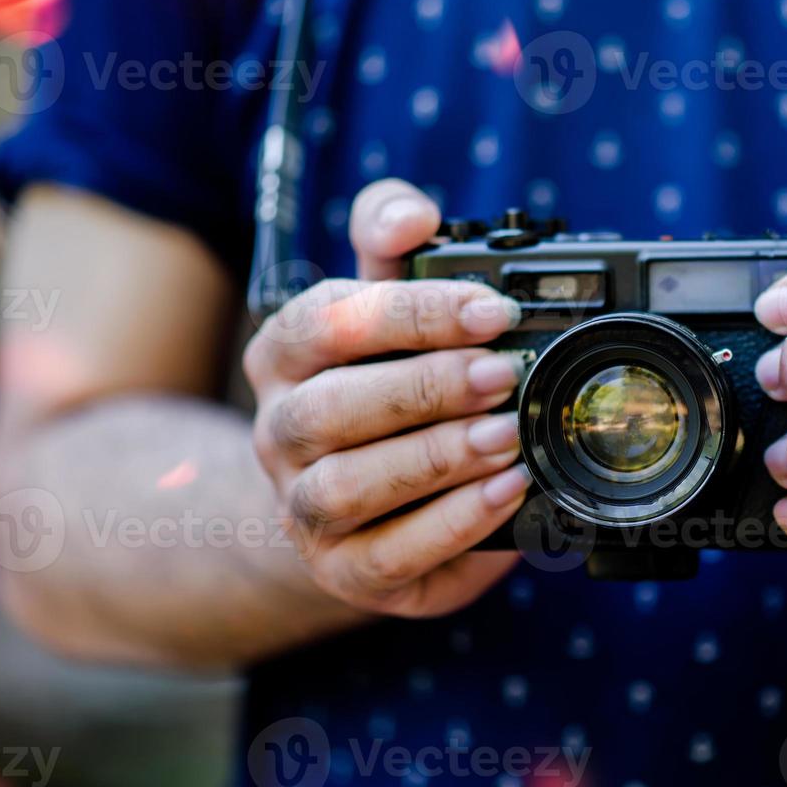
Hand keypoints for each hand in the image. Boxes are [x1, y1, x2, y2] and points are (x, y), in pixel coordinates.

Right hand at [243, 179, 529, 617]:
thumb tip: (410, 215)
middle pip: (331, 408)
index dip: (412, 313)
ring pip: (347, 487)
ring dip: (435, 458)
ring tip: (506, 437)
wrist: (358, 498)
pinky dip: (452, 525)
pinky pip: (387, 557)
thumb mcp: (385, 301)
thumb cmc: (381, 382)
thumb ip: (391, 239)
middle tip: (502, 375)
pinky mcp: (344, 571)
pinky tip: (506, 493)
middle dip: (425, 387)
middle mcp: (280, 433)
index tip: (492, 309)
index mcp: (283, 356)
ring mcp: (303, 509)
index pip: (325, 322)